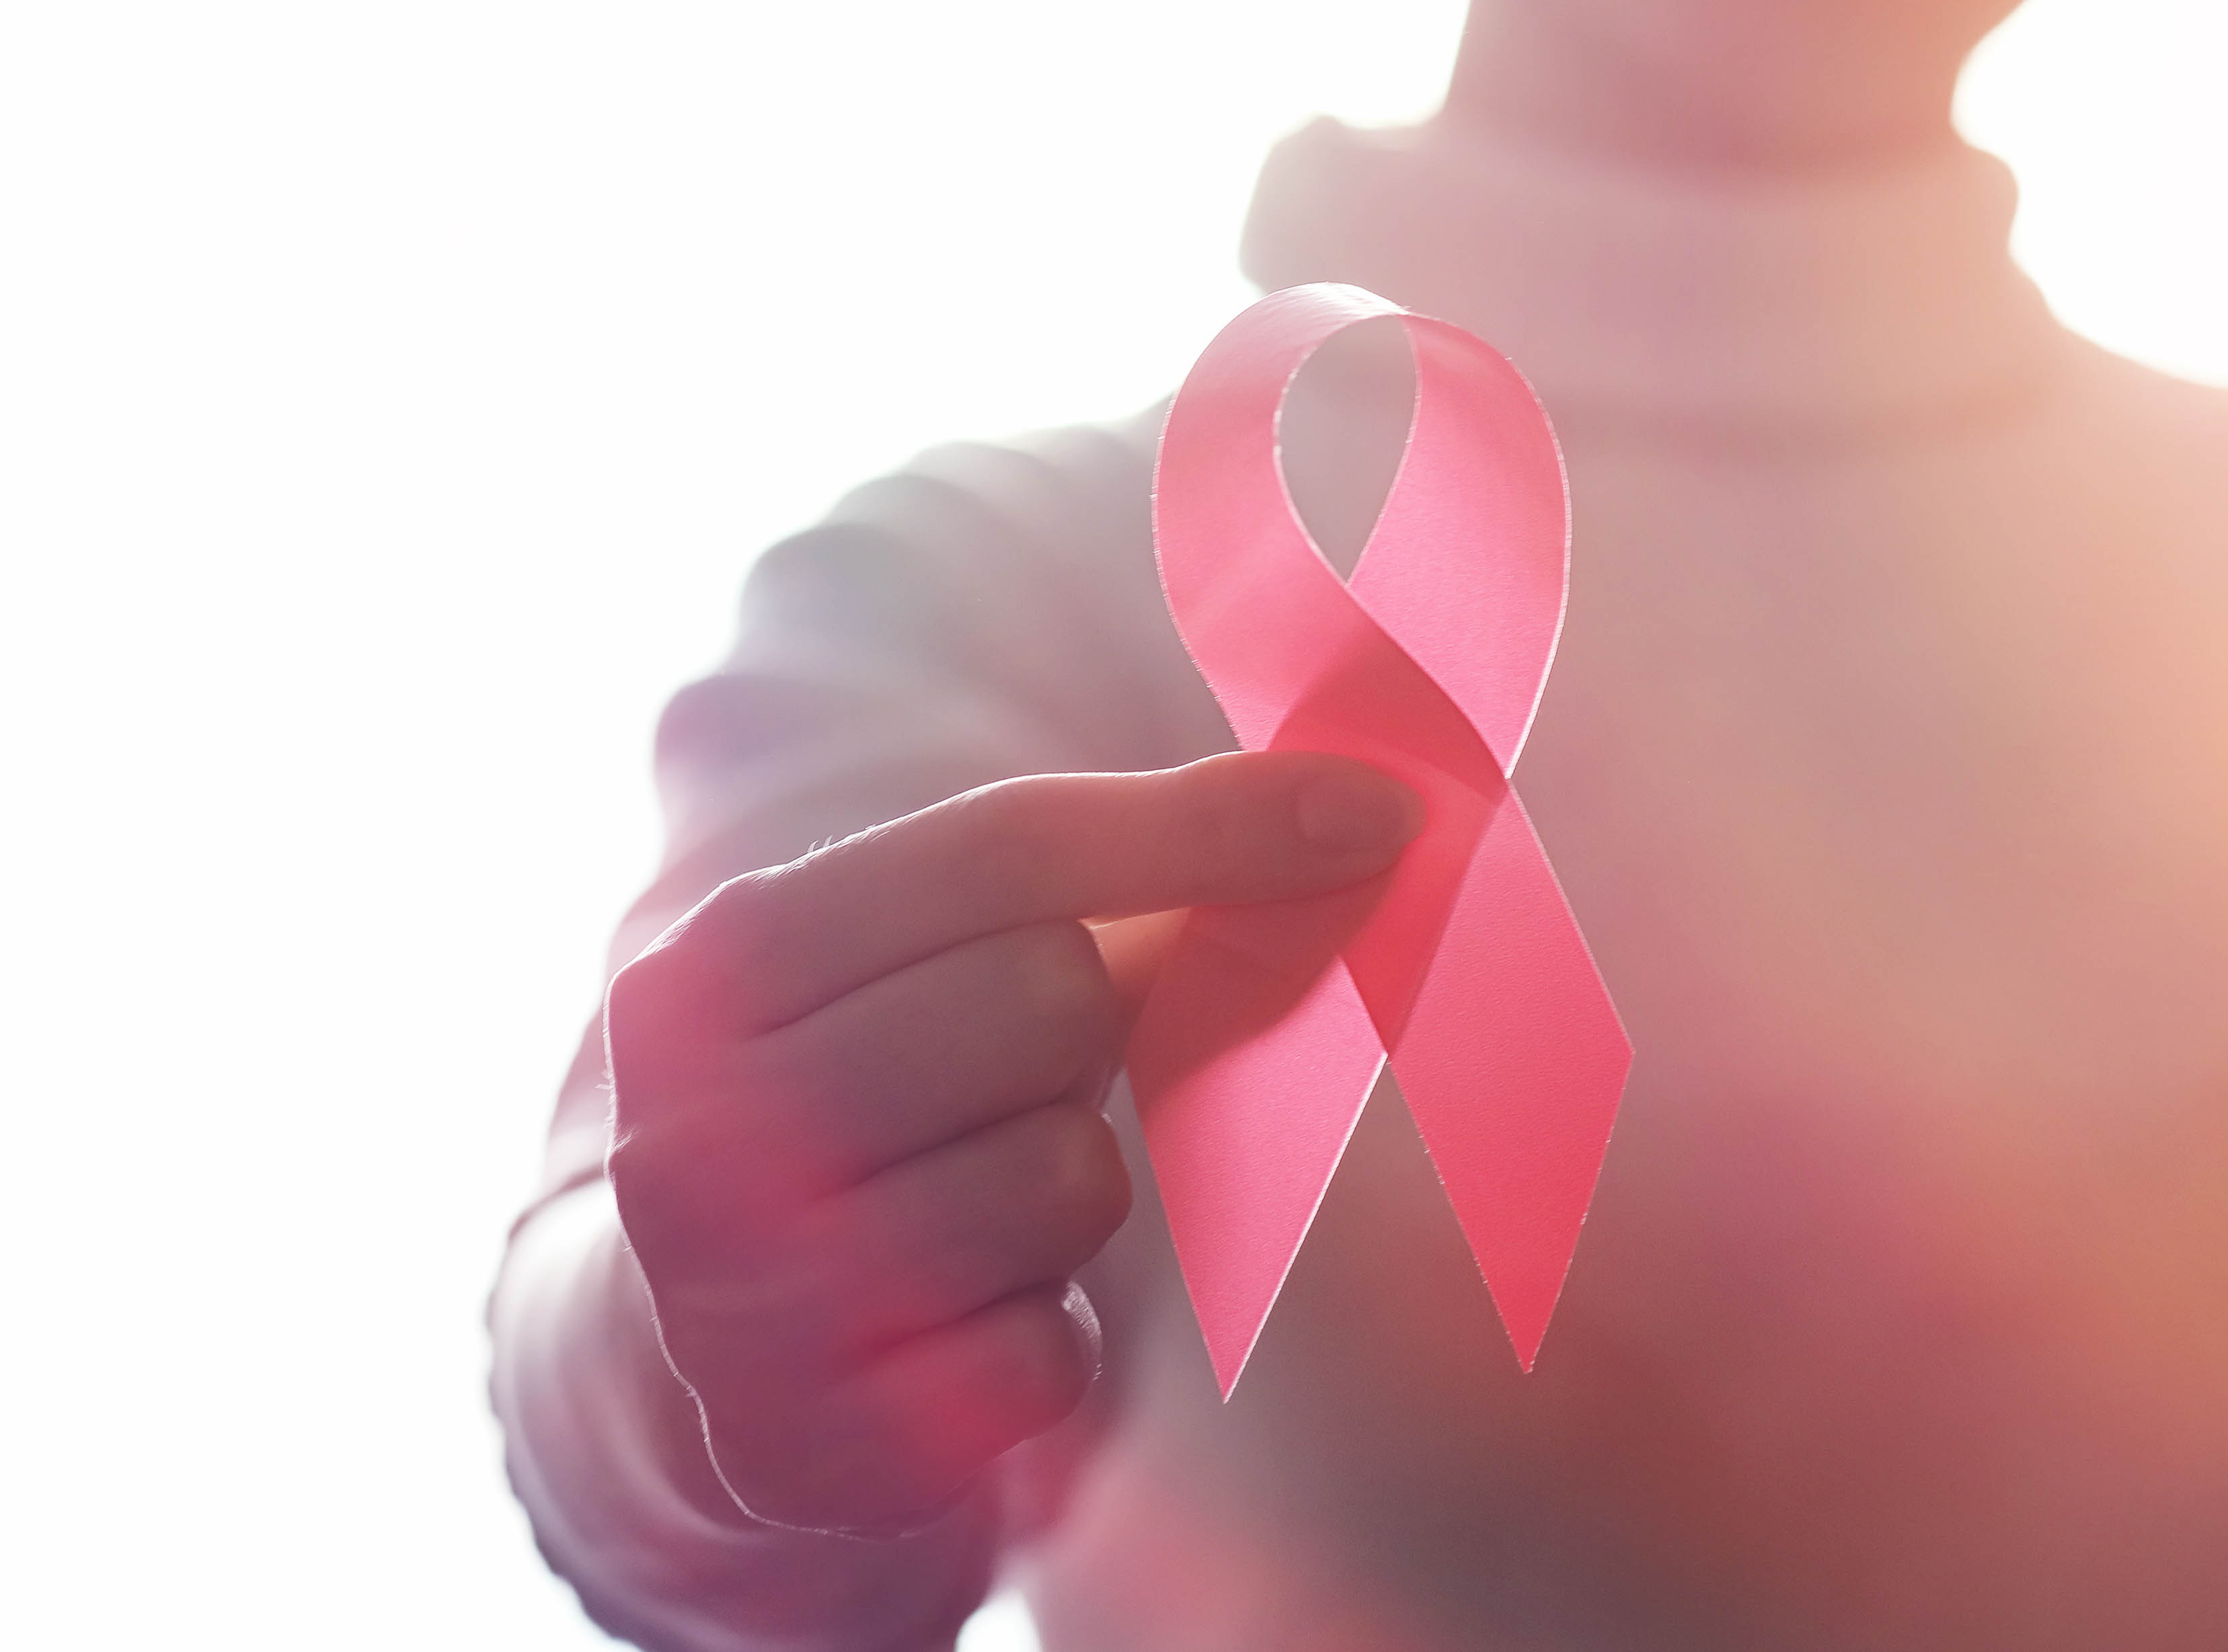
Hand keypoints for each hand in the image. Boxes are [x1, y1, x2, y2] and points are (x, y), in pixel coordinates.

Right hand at [601, 752, 1420, 1533]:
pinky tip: (973, 1325)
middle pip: (1047, 996)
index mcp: (729, 958)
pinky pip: (1049, 1352)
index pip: (1007, 844)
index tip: (1381, 817)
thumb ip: (1122, 873)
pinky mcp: (811, 1441)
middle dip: (1087, 1037)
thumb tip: (1364, 812)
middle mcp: (700, 1116)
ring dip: (1069, 1195)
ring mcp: (739, 1293)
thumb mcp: (942, 967)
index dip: (1209, 824)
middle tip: (1026, 1082)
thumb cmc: (894, 1103)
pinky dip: (1047, 1340)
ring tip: (985, 1207)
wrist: (722, 1344)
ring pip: (1065, 1177)